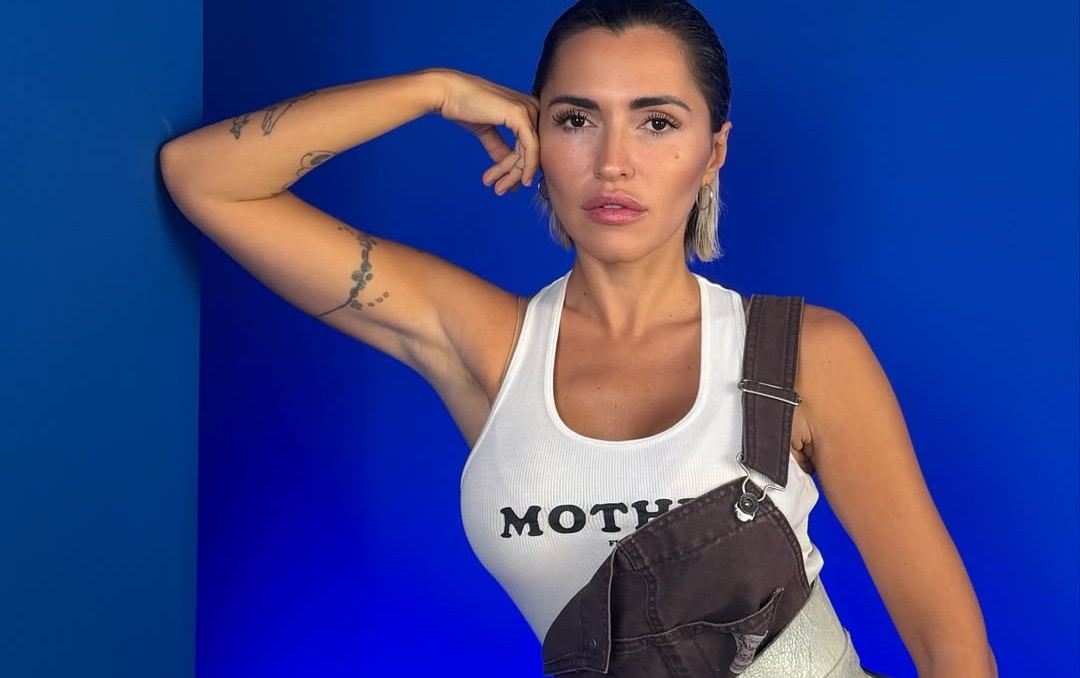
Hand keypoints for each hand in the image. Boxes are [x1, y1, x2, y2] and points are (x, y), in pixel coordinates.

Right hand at [431, 69, 539, 195]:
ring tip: (498, 188)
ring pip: (530, 153)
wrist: (449, 93)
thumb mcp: (487, 132)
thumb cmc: (464, 107)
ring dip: (514, 174)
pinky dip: (525, 167)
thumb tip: (509, 168)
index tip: (504, 184)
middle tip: (500, 190)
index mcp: (525, 109)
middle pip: (531, 151)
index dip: (517, 168)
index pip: (528, 145)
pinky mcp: (521, 115)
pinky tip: (519, 181)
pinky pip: (531, 148)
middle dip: (515, 174)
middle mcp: (532, 107)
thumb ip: (500, 148)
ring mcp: (528, 110)